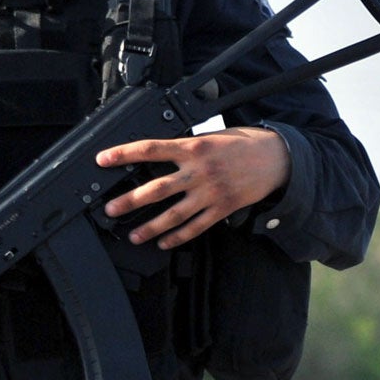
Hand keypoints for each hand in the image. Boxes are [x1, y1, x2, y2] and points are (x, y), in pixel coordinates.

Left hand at [95, 126, 291, 248]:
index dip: (124, 153)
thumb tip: (159, 155)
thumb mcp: (212, 137)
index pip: (151, 149)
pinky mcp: (222, 208)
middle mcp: (199, 171)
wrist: (276, 158)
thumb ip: (187, 147)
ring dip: (150, 227)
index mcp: (194, 147)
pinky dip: (178, 237)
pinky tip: (164, 242)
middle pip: (157, 188)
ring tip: (133, 235)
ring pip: (173, 214)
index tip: (103, 159)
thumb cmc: (243, 144)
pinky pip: (196, 227)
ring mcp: (210, 192)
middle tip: (110, 209)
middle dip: (130, 200)